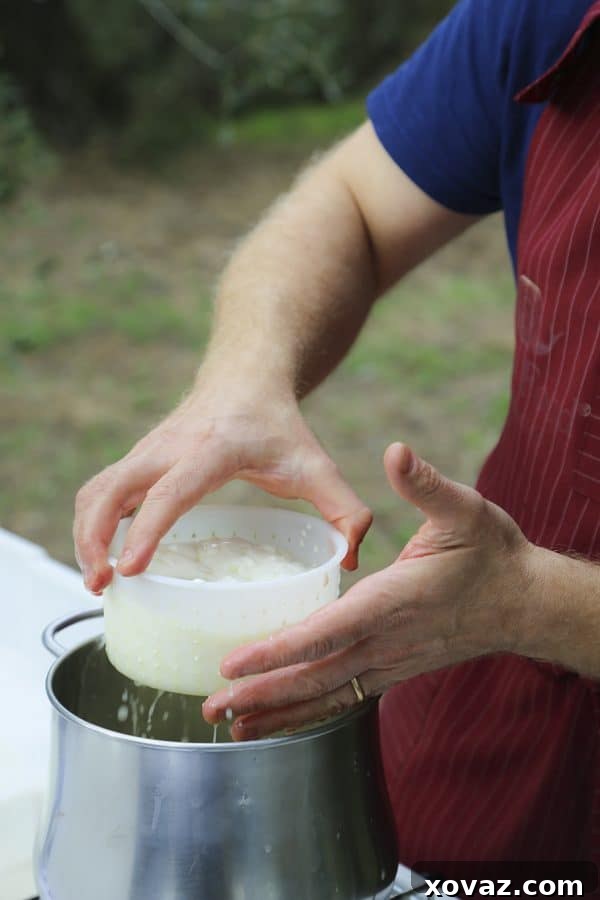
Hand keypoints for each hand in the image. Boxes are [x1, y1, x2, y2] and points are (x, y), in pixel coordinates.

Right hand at [73, 380, 371, 592]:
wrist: (245, 375)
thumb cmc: (278, 424)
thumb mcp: (316, 464)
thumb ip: (344, 509)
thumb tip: (348, 560)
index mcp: (211, 450)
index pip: (169, 492)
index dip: (147, 531)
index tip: (130, 570)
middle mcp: (168, 448)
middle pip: (110, 489)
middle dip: (93, 537)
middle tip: (102, 585)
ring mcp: (147, 451)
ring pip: (95, 490)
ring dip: (85, 533)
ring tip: (97, 580)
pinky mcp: (138, 458)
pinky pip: (100, 489)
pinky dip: (91, 522)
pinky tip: (103, 555)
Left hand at [203, 443, 534, 739]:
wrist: (524, 602)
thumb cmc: (492, 553)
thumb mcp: (465, 509)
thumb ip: (426, 484)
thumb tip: (396, 451)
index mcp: (395, 599)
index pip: (328, 631)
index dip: (279, 650)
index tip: (234, 663)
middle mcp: (388, 639)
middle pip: (317, 674)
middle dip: (263, 691)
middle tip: (211, 705)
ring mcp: (391, 661)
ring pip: (327, 694)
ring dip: (278, 710)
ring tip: (229, 723)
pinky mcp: (393, 670)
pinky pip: (343, 697)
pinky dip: (306, 711)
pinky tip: (275, 719)